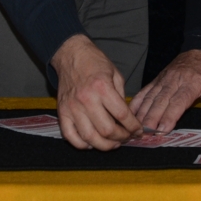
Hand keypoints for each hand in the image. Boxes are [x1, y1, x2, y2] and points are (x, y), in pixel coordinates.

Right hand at [50, 34, 142, 150]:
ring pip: (90, 137)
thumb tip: (127, 119)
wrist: (71, 55)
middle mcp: (86, 99)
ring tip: (113, 143)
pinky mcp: (62, 112)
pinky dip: (82, 145)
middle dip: (122, 138)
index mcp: (102, 87)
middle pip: (107, 130)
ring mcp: (72, 108)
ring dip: (105, 145)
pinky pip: (70, 136)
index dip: (133, 127)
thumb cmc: (94, 63)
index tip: (138, 131)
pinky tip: (93, 142)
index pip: (122, 115)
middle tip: (127, 137)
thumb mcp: (115, 74)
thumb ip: (121, 97)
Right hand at [131, 49, 200, 132]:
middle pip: (161, 101)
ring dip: (143, 112)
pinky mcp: (159, 78)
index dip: (170, 115)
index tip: (163, 129)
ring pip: (151, 96)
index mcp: (193, 81)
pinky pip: (146, 90)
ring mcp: (165, 78)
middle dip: (152, 118)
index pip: (179, 100)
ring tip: (136, 128)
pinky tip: (131, 113)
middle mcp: (176, 79)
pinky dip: (138, 101)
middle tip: (145, 134)